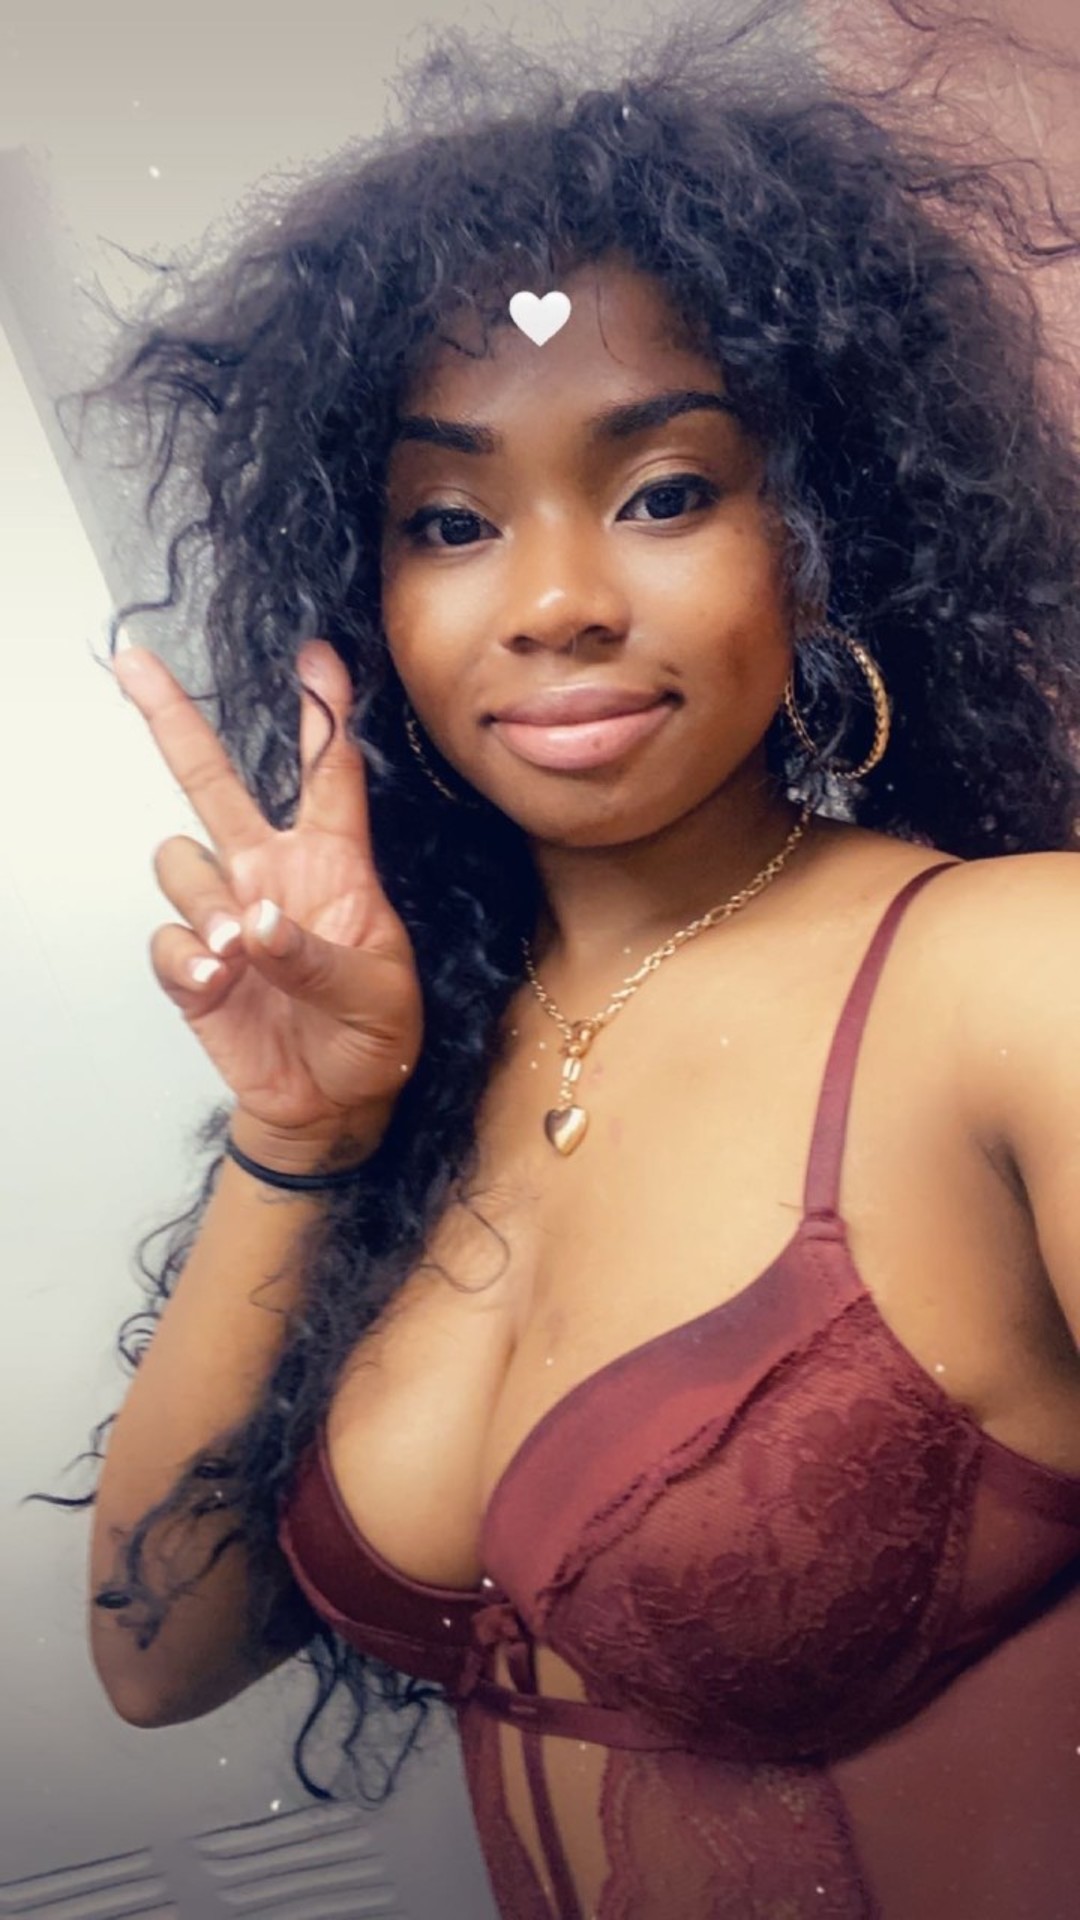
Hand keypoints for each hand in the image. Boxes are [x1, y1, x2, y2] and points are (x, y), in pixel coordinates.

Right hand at [115, 639, 422, 1157]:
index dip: (324, 715)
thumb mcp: (379, 996)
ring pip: (179, 860)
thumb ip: (320, 957)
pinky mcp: (193, 965)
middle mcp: (270, 875)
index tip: (318, 656)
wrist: (332, 1107)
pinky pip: (165, 937)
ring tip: (237, 950)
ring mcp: (226, 916)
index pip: (328, 776)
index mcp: (334, 865)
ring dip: (201, 897)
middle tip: (136, 665)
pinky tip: (217, 979)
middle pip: (211, 781)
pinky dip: (184, 954)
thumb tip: (256, 921)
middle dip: (174, 720)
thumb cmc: (373, 1039)